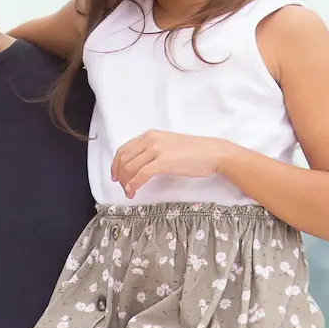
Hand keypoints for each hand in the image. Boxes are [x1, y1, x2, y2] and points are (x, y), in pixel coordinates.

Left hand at [110, 131, 232, 198]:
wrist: (213, 152)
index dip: (116, 165)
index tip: (115, 176)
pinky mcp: (163, 162)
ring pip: (130, 168)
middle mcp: (150, 140)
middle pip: (124, 160)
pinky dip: (133, 185)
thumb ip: (152, 150)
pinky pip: (141, 175)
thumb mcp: (167, 145)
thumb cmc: (194, 151)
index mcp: (150, 135)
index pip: (124, 150)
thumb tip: (137, 165)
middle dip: (120, 176)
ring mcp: (156, 150)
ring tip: (129, 192)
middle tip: (123, 187)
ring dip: (126, 182)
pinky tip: (132, 192)